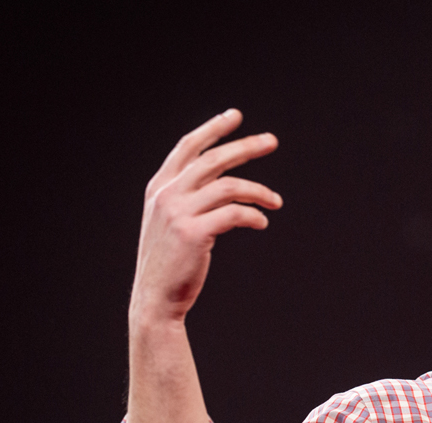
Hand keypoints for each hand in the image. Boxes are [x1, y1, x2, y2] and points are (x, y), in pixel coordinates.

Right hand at [130, 109, 281, 323]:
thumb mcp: (170, 222)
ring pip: (228, 186)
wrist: (155, 298)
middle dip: (245, 146)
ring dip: (258, 190)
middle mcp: (166, 194)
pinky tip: (262, 222)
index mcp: (159, 187)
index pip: (188, 147)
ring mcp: (177, 212)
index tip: (236, 115)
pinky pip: (234, 214)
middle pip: (213, 159)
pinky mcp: (193, 233)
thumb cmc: (171, 262)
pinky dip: (253, 215)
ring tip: (276, 201)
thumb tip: (224, 184)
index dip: (213, 129)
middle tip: (272, 141)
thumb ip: (188, 198)